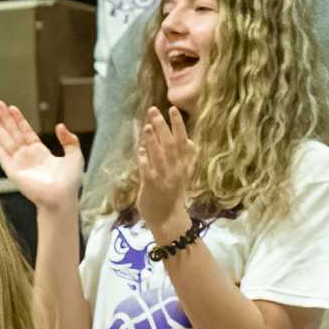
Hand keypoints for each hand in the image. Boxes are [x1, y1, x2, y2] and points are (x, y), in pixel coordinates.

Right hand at [0, 102, 82, 213]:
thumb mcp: (74, 155)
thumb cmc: (70, 180)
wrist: (62, 196)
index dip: (20, 120)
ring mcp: (19, 163)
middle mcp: (27, 156)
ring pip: (7, 141)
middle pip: (14, 133)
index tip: (13, 108)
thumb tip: (60, 125)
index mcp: (40, 152)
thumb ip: (69, 140)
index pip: (27, 132)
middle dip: (6, 119)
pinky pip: (3, 155)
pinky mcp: (13, 171)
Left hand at [134, 105, 197, 242]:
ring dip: (153, 138)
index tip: (173, 109)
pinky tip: (140, 149)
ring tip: (148, 125)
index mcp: (185, 165)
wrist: (169, 219)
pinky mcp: (152, 184)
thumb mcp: (185, 175)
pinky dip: (144, 157)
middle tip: (154, 111)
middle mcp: (176, 168)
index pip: (184, 140)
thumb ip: (186, 158)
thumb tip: (188, 141)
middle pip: (171, 142)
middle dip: (163, 125)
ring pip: (159, 152)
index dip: (179, 125)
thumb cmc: (175, 196)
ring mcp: (164, 175)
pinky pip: (147, 167)